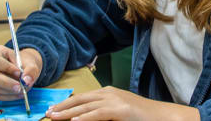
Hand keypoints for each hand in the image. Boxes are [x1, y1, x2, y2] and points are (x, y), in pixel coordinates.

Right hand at [0, 45, 42, 101]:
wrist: (24, 69)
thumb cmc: (25, 63)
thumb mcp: (31, 63)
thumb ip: (30, 70)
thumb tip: (26, 81)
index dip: (6, 67)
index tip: (19, 73)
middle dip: (5, 82)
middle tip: (19, 87)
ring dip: (8, 91)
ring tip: (22, 90)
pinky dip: (8, 96)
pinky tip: (18, 94)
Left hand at [45, 87, 198, 120]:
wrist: (163, 116)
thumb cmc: (141, 118)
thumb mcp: (119, 114)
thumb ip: (103, 114)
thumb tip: (85, 118)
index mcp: (108, 93)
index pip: (82, 98)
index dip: (67, 104)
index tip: (53, 110)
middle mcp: (109, 93)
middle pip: (81, 99)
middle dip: (63, 107)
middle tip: (47, 113)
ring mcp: (115, 99)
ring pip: (86, 106)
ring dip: (68, 112)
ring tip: (54, 117)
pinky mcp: (120, 109)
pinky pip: (99, 114)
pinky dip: (85, 117)